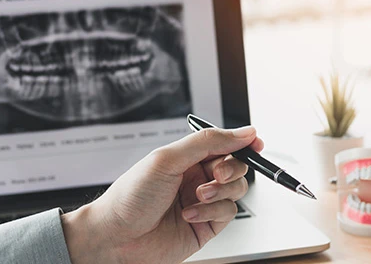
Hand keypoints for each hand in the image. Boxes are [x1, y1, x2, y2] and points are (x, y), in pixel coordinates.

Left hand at [61, 127, 263, 263]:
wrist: (115, 238)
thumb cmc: (130, 197)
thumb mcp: (168, 158)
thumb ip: (208, 142)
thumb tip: (243, 132)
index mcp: (186, 158)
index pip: (223, 144)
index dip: (242, 142)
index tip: (255, 143)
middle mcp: (196, 178)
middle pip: (235, 166)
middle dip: (231, 169)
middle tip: (217, 174)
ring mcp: (202, 202)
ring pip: (237, 190)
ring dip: (221, 191)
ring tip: (198, 196)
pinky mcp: (206, 226)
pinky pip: (228, 213)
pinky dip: (212, 211)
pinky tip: (190, 214)